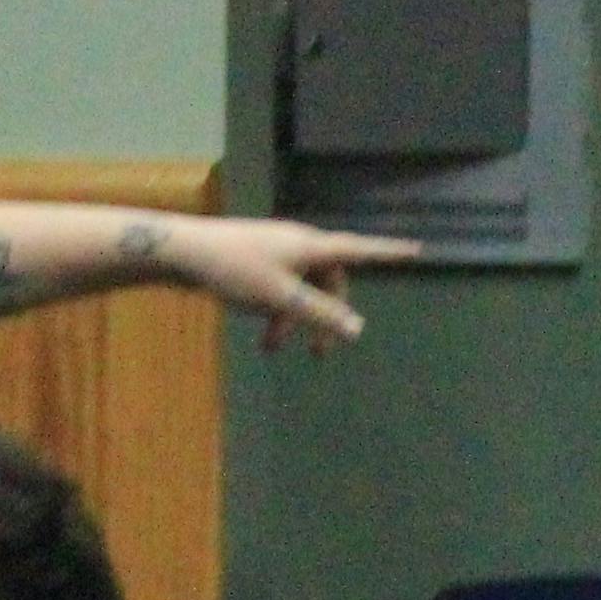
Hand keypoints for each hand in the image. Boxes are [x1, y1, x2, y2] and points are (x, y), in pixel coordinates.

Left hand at [165, 219, 416, 354]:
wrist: (183, 252)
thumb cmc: (236, 270)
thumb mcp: (281, 298)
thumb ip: (320, 314)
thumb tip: (358, 328)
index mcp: (311, 246)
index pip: (360, 249)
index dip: (388, 253)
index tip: (417, 250)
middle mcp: (299, 244)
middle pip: (328, 280)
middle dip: (325, 315)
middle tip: (316, 354)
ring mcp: (276, 251)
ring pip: (301, 288)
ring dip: (293, 319)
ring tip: (271, 348)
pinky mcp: (255, 260)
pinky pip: (280, 287)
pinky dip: (276, 310)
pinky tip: (260, 331)